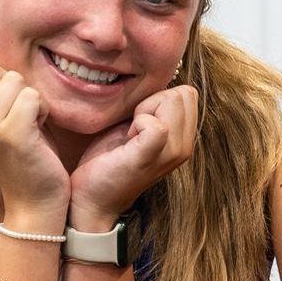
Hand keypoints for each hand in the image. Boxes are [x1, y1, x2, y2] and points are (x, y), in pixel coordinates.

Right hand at [0, 54, 69, 218]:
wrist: (33, 202)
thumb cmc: (23, 155)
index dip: (2, 78)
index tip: (7, 107)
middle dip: (17, 87)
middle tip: (21, 116)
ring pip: (16, 80)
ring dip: (32, 100)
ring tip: (30, 125)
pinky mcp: (12, 135)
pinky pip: (32, 97)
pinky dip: (42, 111)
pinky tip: (39, 131)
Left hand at [68, 84, 199, 229]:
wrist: (93, 197)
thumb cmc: (111, 159)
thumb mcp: (139, 128)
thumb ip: (156, 109)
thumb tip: (158, 83)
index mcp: (184, 139)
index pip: (188, 94)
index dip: (160, 98)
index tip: (139, 120)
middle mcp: (185, 147)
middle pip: (183, 94)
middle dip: (153, 101)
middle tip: (134, 127)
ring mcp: (171, 154)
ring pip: (172, 101)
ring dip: (144, 111)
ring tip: (131, 135)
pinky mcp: (151, 157)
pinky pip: (156, 123)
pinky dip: (138, 122)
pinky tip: (127, 140)